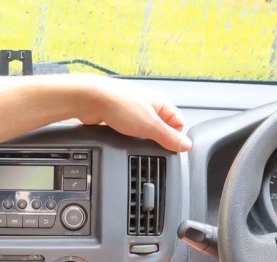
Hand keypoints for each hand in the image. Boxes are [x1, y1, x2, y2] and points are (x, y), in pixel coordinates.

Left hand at [71, 74, 190, 151]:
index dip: (175, 137)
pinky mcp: (119, 116)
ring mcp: (133, 110)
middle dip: (157, 139)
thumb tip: (186, 145)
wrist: (90, 99)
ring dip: (141, 138)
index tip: (168, 148)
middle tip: (150, 146)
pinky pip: (130, 130)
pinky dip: (128, 136)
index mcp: (161, 102)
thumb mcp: (150, 125)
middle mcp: (148, 104)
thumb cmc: (119, 104)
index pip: (179, 123)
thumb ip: (169, 137)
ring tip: (134, 141)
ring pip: (144, 129)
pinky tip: (123, 138)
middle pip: (162, 127)